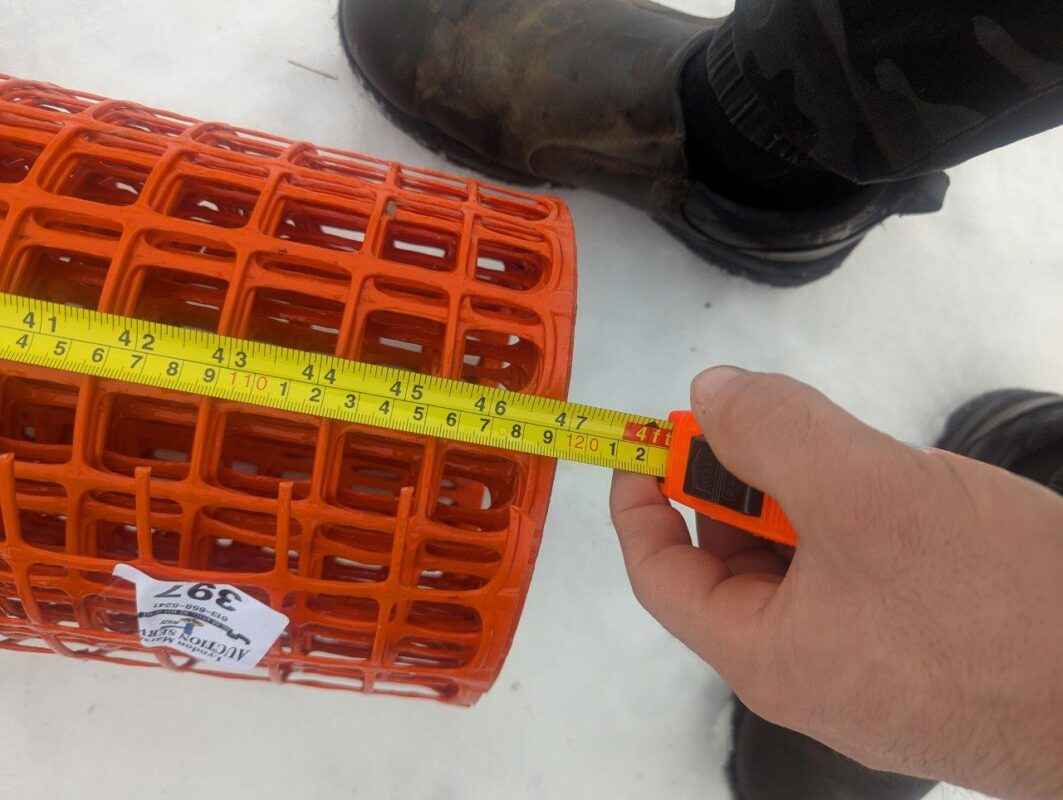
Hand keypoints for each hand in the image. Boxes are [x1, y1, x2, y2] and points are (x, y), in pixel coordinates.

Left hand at [610, 367, 1062, 799]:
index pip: (660, 577)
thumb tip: (711, 395)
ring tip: (853, 461)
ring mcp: (871, 676)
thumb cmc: (993, 600)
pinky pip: (860, 586)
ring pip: (804, 571)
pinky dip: (857, 533)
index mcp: (764, 655)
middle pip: (732, 569)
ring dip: (807, 504)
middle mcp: (807, 676)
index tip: (648, 442)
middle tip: (777, 428)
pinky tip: (904, 502)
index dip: (641, 503)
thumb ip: (773, 432)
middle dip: (739, 489)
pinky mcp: (927, 664)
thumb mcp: (865, 492)